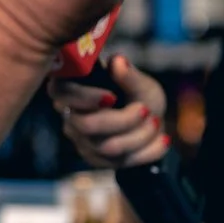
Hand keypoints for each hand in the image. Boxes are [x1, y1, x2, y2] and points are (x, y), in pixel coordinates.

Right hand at [49, 55, 170, 168]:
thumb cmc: (139, 95)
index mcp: (72, 88)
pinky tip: (163, 140)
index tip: (113, 97)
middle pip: (87, 125)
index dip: (84, 97)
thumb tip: (118, 61)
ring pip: (107, 146)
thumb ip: (130, 75)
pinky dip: (146, 152)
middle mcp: (70, 115)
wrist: (149, 122)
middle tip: (146, 110)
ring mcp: (80, 140)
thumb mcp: (141, 83)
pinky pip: (118, 162)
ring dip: (140, 135)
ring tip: (157, 122)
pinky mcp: (95, 159)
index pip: (60, 92)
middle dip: (124, 120)